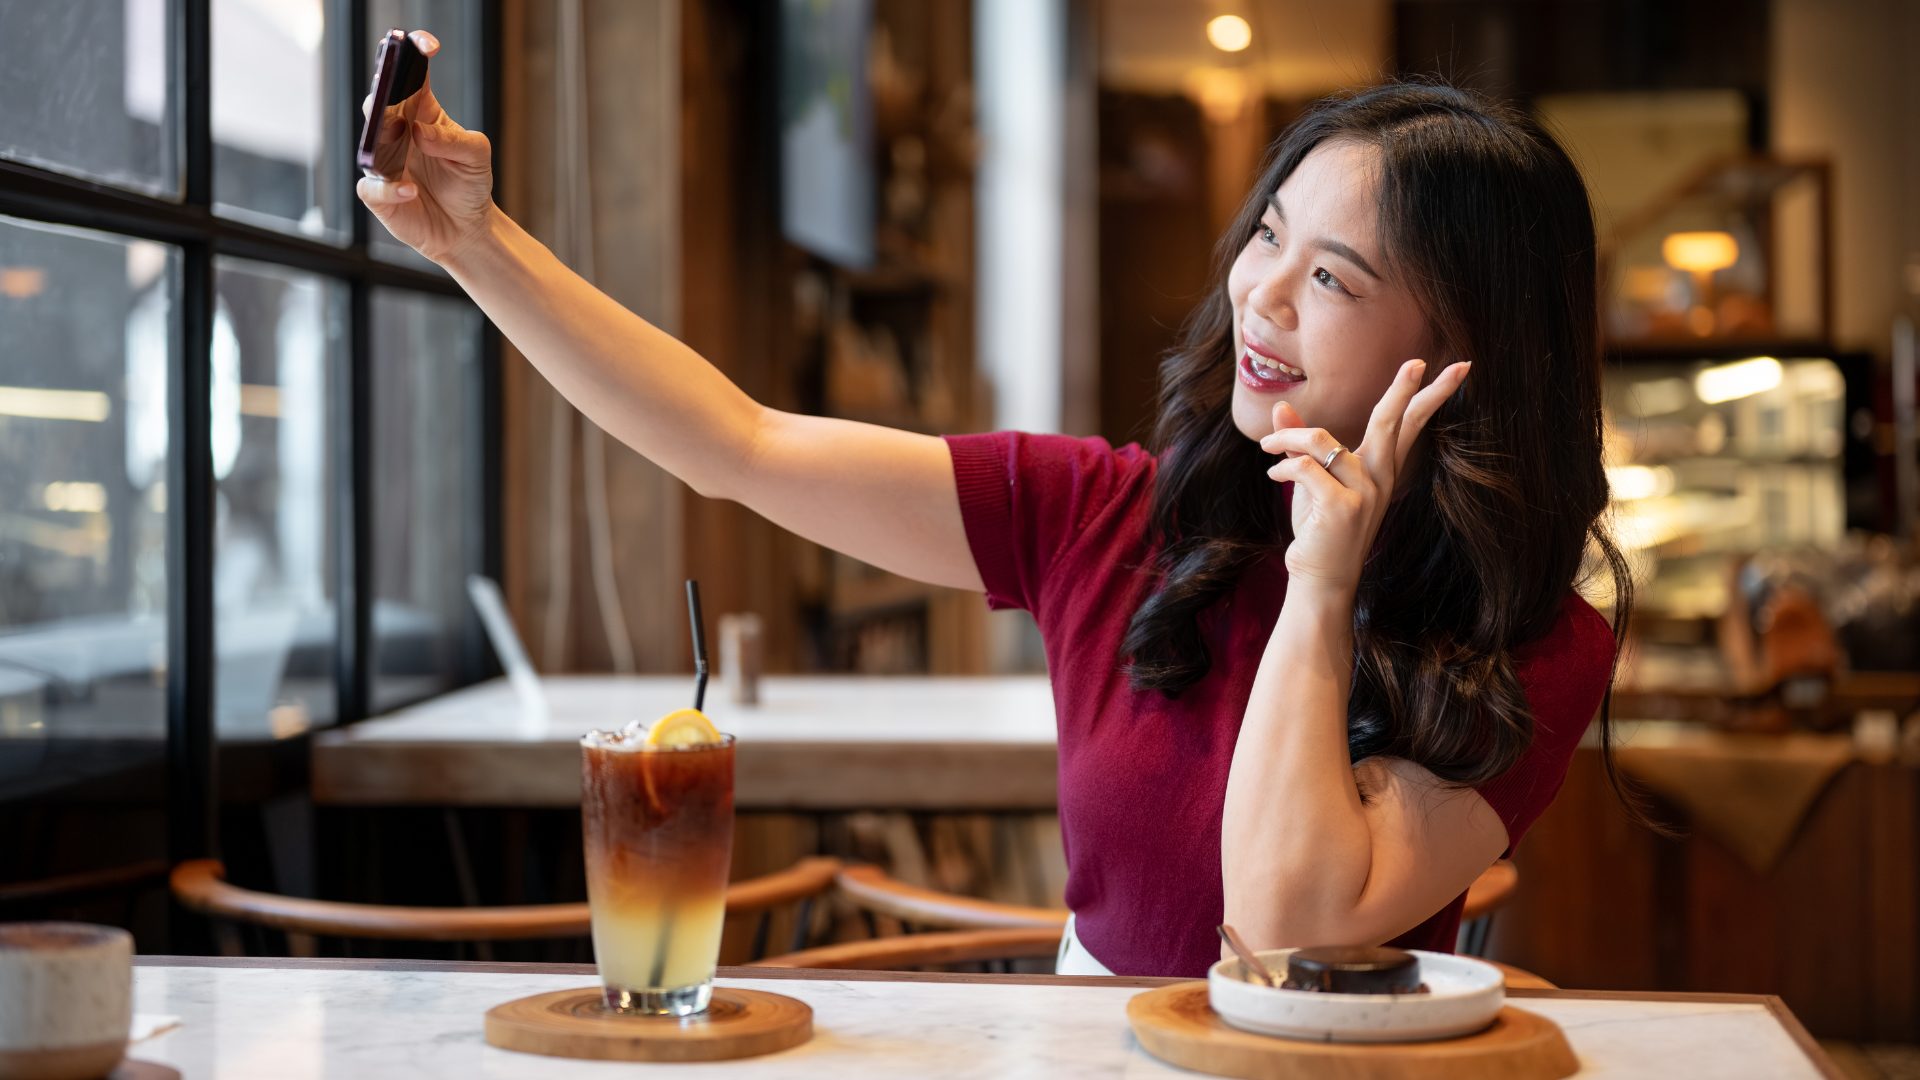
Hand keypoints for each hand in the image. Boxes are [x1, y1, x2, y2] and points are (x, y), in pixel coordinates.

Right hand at [355, 30, 496, 264]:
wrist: (466, 228)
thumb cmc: (470, 185)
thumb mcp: (476, 157)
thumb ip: (454, 141)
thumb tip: (419, 132)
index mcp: (421, 113)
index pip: (412, 76)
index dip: (414, 55)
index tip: (425, 45)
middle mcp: (397, 132)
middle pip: (380, 101)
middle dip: (384, 94)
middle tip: (394, 94)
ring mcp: (383, 161)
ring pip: (368, 139)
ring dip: (381, 136)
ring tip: (401, 136)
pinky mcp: (378, 193)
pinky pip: (372, 185)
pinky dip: (390, 188)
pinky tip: (411, 190)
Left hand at [1259, 359, 1470, 593]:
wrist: (1320, 581)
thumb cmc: (1318, 531)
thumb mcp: (1311, 482)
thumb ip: (1301, 445)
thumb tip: (1281, 407)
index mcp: (1382, 471)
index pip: (1411, 424)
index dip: (1432, 395)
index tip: (1459, 368)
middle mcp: (1380, 478)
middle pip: (1392, 422)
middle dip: (1404, 390)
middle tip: (1418, 362)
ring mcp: (1365, 493)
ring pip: (1322, 441)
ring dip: (1288, 439)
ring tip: (1268, 447)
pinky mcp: (1342, 507)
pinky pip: (1306, 467)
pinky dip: (1282, 467)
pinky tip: (1273, 476)